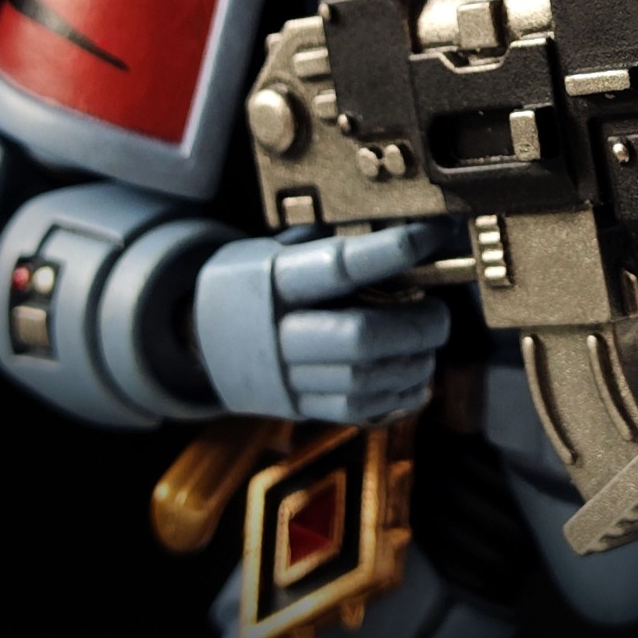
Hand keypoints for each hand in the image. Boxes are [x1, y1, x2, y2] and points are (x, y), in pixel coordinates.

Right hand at [193, 219, 457, 422]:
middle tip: (440, 313)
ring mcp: (286, 377)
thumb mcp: (273, 249)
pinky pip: (357, 410)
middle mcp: (279, 333)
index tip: (431, 235)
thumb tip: (399, 228)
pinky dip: (399, 395)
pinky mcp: (298, 407)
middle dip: (414, 327)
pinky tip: (416, 376)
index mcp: (274, 281)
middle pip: (358, 338)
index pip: (338, 266)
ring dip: (413, 364)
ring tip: (430, 344)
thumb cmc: (253, 281)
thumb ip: (328, 245)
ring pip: (364, 381)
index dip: (390, 252)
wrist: (197, 335)